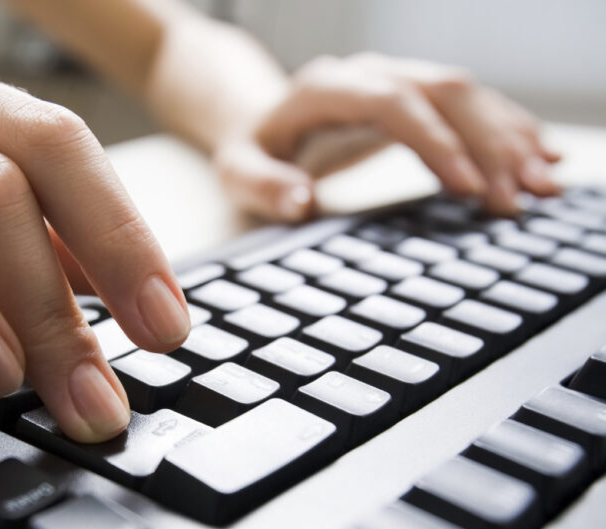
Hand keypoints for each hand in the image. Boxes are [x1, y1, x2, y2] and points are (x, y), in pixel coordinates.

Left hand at [213, 52, 560, 220]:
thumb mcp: (239, 172)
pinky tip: (539, 156)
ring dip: (508, 138)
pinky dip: (507, 130)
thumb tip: (300, 200)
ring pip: (466, 95)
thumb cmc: (252, 151)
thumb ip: (264, 186)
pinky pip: (470, 104)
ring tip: (542, 188)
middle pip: (441, 93)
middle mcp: (367, 74)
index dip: (435, 140)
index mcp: (324, 89)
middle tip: (518, 200)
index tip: (467, 188)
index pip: (391, 102)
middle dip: (487, 144)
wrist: (261, 122)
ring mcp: (395, 80)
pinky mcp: (415, 96)